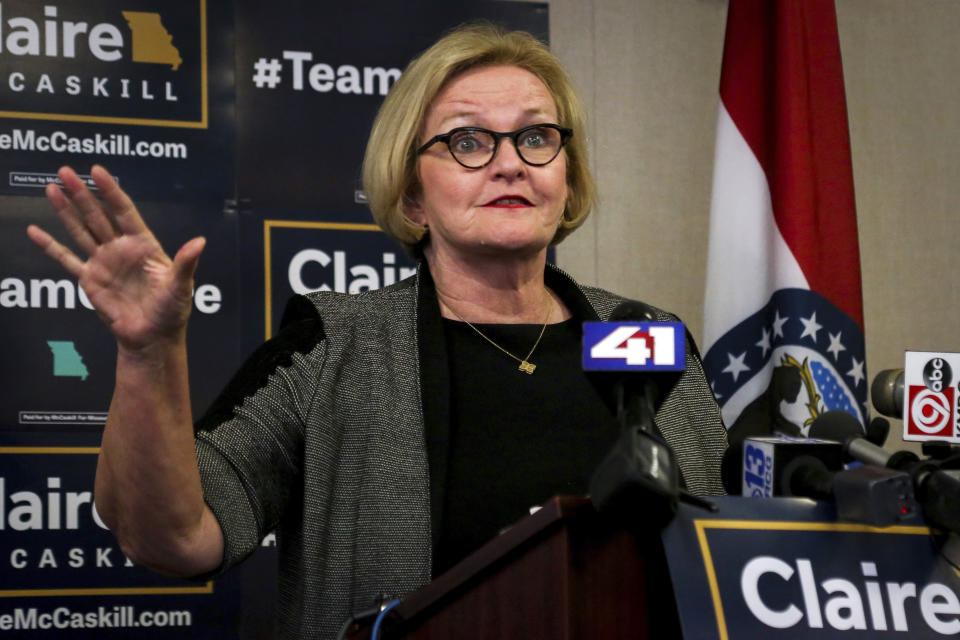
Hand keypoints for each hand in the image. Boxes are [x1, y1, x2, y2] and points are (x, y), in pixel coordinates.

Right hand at [26, 166, 205, 353]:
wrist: (153, 337)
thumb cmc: (172, 311)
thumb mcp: (181, 286)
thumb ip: (186, 263)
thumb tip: (200, 241)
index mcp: (143, 245)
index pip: (125, 212)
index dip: (111, 191)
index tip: (98, 170)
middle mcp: (121, 248)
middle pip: (98, 215)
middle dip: (82, 193)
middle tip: (65, 171)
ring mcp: (103, 262)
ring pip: (81, 230)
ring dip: (66, 210)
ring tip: (51, 187)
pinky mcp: (89, 279)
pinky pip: (66, 259)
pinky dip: (50, 246)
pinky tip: (34, 230)